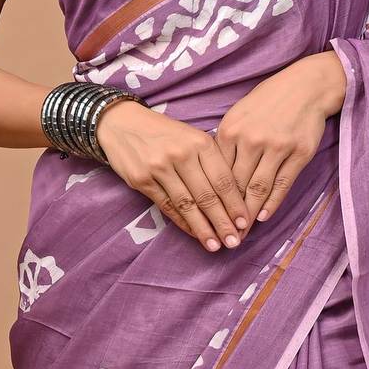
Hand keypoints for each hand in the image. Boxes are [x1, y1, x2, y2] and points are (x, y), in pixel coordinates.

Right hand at [96, 99, 251, 252]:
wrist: (122, 123)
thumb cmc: (165, 132)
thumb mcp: (192, 137)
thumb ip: (211, 161)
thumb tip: (233, 197)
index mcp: (200, 141)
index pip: (223, 179)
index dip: (235, 204)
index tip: (245, 223)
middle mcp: (182, 154)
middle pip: (207, 195)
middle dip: (222, 222)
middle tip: (234, 242)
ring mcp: (160, 167)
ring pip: (187, 205)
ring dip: (203, 229)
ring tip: (215, 245)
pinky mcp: (142, 180)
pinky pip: (167, 206)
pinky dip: (182, 222)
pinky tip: (194, 233)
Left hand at [213, 50, 346, 228]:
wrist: (305, 87)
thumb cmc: (267, 101)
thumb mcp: (238, 114)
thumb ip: (225, 142)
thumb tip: (212, 174)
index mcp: (230, 130)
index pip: (217, 173)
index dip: (211, 198)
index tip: (206, 218)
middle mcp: (251, 140)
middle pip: (235, 185)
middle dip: (227, 213)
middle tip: (221, 235)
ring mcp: (276, 147)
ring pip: (257, 188)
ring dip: (248, 215)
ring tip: (241, 233)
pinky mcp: (298, 153)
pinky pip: (282, 184)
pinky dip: (272, 203)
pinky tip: (263, 216)